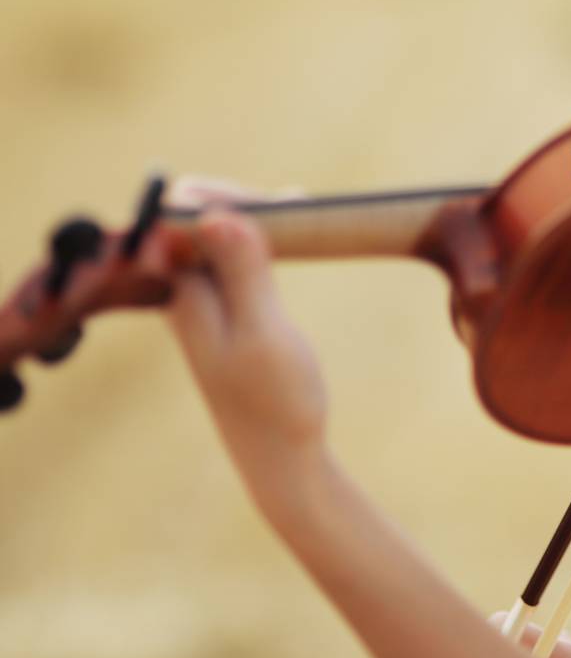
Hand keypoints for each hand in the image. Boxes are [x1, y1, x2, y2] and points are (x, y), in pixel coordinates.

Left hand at [163, 175, 326, 511]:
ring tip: (302, 209)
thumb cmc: (276, 403)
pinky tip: (297, 231)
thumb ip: (242, 273)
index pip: (183, 213)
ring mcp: (205, 304)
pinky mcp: (229, 313)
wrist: (283, 461)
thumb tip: (217, 213)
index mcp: (181, 294)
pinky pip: (235, 257)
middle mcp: (184, 293)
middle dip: (244, 199)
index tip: (282, 207)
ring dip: (258, 216)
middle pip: (196, 216)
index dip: (228, 196)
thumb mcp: (265, 332)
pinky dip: (264, 238)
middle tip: (298, 205)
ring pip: (219, 235)